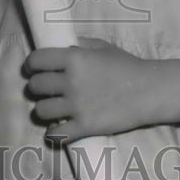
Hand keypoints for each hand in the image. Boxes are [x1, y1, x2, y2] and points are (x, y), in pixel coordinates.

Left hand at [24, 39, 159, 142]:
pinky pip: (57, 134)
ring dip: (44, 110)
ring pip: (41, 110)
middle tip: (45, 90)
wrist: (149, 91)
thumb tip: (59, 46)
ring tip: (52, 109)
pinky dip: (54, 134)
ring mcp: (76, 106)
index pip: (36, 60)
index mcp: (73, 58)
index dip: (30, 65)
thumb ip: (78, 45)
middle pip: (35, 86)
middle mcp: (70, 81)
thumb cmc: (127, 66)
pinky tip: (57, 130)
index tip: (32, 70)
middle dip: (37, 88)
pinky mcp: (85, 126)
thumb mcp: (101, 47)